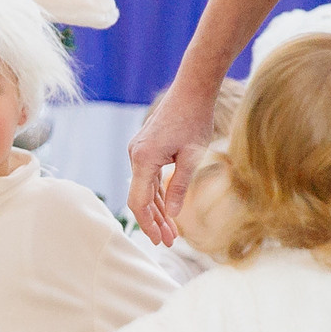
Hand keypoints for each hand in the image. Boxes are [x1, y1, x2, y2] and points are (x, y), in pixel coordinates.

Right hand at [127, 79, 223, 246]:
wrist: (192, 89)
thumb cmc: (195, 119)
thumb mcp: (192, 156)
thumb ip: (180, 186)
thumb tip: (173, 214)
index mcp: (143, 158)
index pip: (139, 201)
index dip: (148, 224)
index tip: (160, 241)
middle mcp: (135, 155)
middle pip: (140, 198)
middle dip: (154, 221)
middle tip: (169, 242)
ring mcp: (138, 151)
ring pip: (144, 189)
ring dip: (157, 210)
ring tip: (172, 232)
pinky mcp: (146, 148)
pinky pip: (148, 178)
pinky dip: (158, 194)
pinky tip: (168, 210)